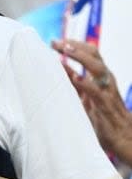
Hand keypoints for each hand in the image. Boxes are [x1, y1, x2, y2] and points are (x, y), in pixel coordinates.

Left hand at [52, 38, 131, 164]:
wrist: (123, 138)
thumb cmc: (104, 118)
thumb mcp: (86, 98)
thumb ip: (75, 84)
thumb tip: (60, 69)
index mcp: (102, 77)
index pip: (90, 53)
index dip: (74, 45)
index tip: (56, 41)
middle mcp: (106, 80)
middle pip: (94, 55)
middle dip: (74, 46)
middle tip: (56, 42)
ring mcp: (107, 91)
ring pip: (97, 67)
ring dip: (80, 57)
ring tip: (65, 51)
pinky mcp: (106, 105)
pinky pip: (96, 90)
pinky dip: (85, 82)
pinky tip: (74, 77)